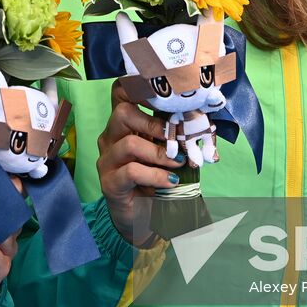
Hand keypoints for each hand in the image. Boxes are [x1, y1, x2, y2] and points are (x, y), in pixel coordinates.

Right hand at [96, 80, 183, 246]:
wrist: (146, 219)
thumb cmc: (158, 181)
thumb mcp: (169, 153)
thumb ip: (176, 136)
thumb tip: (198, 120)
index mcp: (125, 125)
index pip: (121, 93)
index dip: (139, 87)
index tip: (166, 96)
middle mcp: (111, 138)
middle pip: (122, 112)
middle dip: (153, 122)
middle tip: (175, 135)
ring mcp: (107, 160)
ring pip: (129, 143)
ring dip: (159, 153)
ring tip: (178, 163)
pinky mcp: (109, 182)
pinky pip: (132, 171)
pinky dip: (156, 175)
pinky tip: (170, 182)